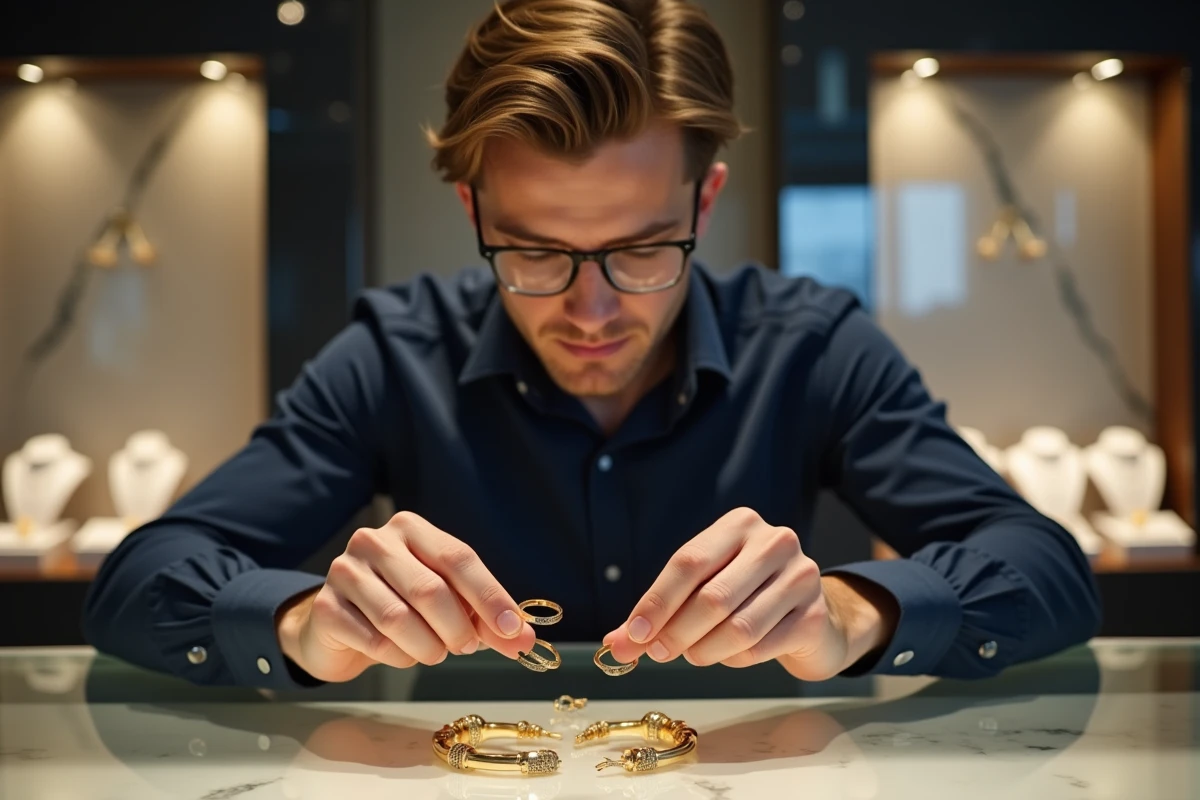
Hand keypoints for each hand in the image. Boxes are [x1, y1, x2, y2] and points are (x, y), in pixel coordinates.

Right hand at [276, 511, 535, 681]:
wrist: (339, 626)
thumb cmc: (403, 606)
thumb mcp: (447, 602)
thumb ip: (483, 617)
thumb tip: (523, 639)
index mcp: (411, 528)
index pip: (459, 559)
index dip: (490, 598)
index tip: (514, 632)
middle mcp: (375, 541)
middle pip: (430, 590)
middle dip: (458, 629)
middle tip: (466, 648)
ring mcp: (345, 571)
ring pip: (399, 619)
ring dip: (428, 647)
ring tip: (434, 653)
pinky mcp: (326, 606)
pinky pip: (373, 641)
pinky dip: (398, 657)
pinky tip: (400, 654)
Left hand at [604, 507, 896, 679]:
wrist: (811, 617)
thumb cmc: (746, 596)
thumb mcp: (702, 590)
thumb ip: (659, 614)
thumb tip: (616, 645)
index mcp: (739, 525)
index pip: (688, 562)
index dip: (657, 600)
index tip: (634, 633)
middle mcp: (774, 542)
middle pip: (713, 596)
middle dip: (677, 631)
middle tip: (658, 652)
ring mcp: (801, 577)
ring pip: (739, 626)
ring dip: (706, 650)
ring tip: (694, 655)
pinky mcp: (815, 616)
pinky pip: (763, 647)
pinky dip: (736, 659)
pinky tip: (730, 656)